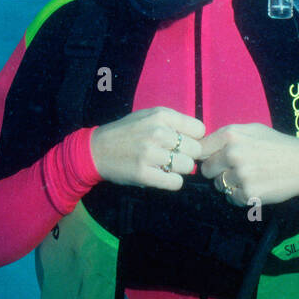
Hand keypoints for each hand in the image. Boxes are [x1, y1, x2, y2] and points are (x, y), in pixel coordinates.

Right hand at [90, 107, 204, 189]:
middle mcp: (157, 132)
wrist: (98, 149)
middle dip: (188, 155)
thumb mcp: (149, 116)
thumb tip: (201, 137)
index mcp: (161, 115)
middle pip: (196, 149)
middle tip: (174, 156)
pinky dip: (172, 182)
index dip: (195, 138)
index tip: (184, 143)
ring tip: (166, 166)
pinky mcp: (144, 174)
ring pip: (187, 166)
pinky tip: (162, 176)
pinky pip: (176, 182)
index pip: (199, 129)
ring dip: (180, 169)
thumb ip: (174, 123)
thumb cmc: (127, 132)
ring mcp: (150, 154)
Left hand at [198, 124, 298, 210]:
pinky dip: (239, 195)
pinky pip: (231, 198)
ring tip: (247, 177)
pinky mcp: (249, 194)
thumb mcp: (252, 129)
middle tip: (233, 169)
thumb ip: (227, 135)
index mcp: (231, 135)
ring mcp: (241, 175)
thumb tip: (201, 146)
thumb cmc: (276, 145)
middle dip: (217, 171)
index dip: (205, 155)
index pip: (201, 148)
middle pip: (207, 169)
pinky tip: (253, 187)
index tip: (212, 158)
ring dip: (228, 184)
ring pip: (219, 185)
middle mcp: (233, 153)